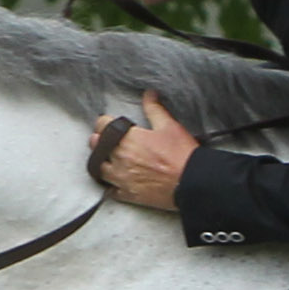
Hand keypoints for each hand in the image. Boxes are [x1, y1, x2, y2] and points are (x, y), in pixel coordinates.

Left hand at [90, 89, 197, 210]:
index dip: (105, 122)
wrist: (192, 182)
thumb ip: (154, 108)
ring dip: (103, 163)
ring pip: (99, 169)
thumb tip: (149, 94)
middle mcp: (119, 158)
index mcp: (126, 139)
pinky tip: (119, 181)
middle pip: (96, 146)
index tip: (110, 124)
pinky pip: (111, 191)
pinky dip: (112, 185)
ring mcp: (122, 178)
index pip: (101, 125)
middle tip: (110, 141)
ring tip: (111, 160)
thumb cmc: (181, 155)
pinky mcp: (128, 195)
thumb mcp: (169, 125)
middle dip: (101, 141)